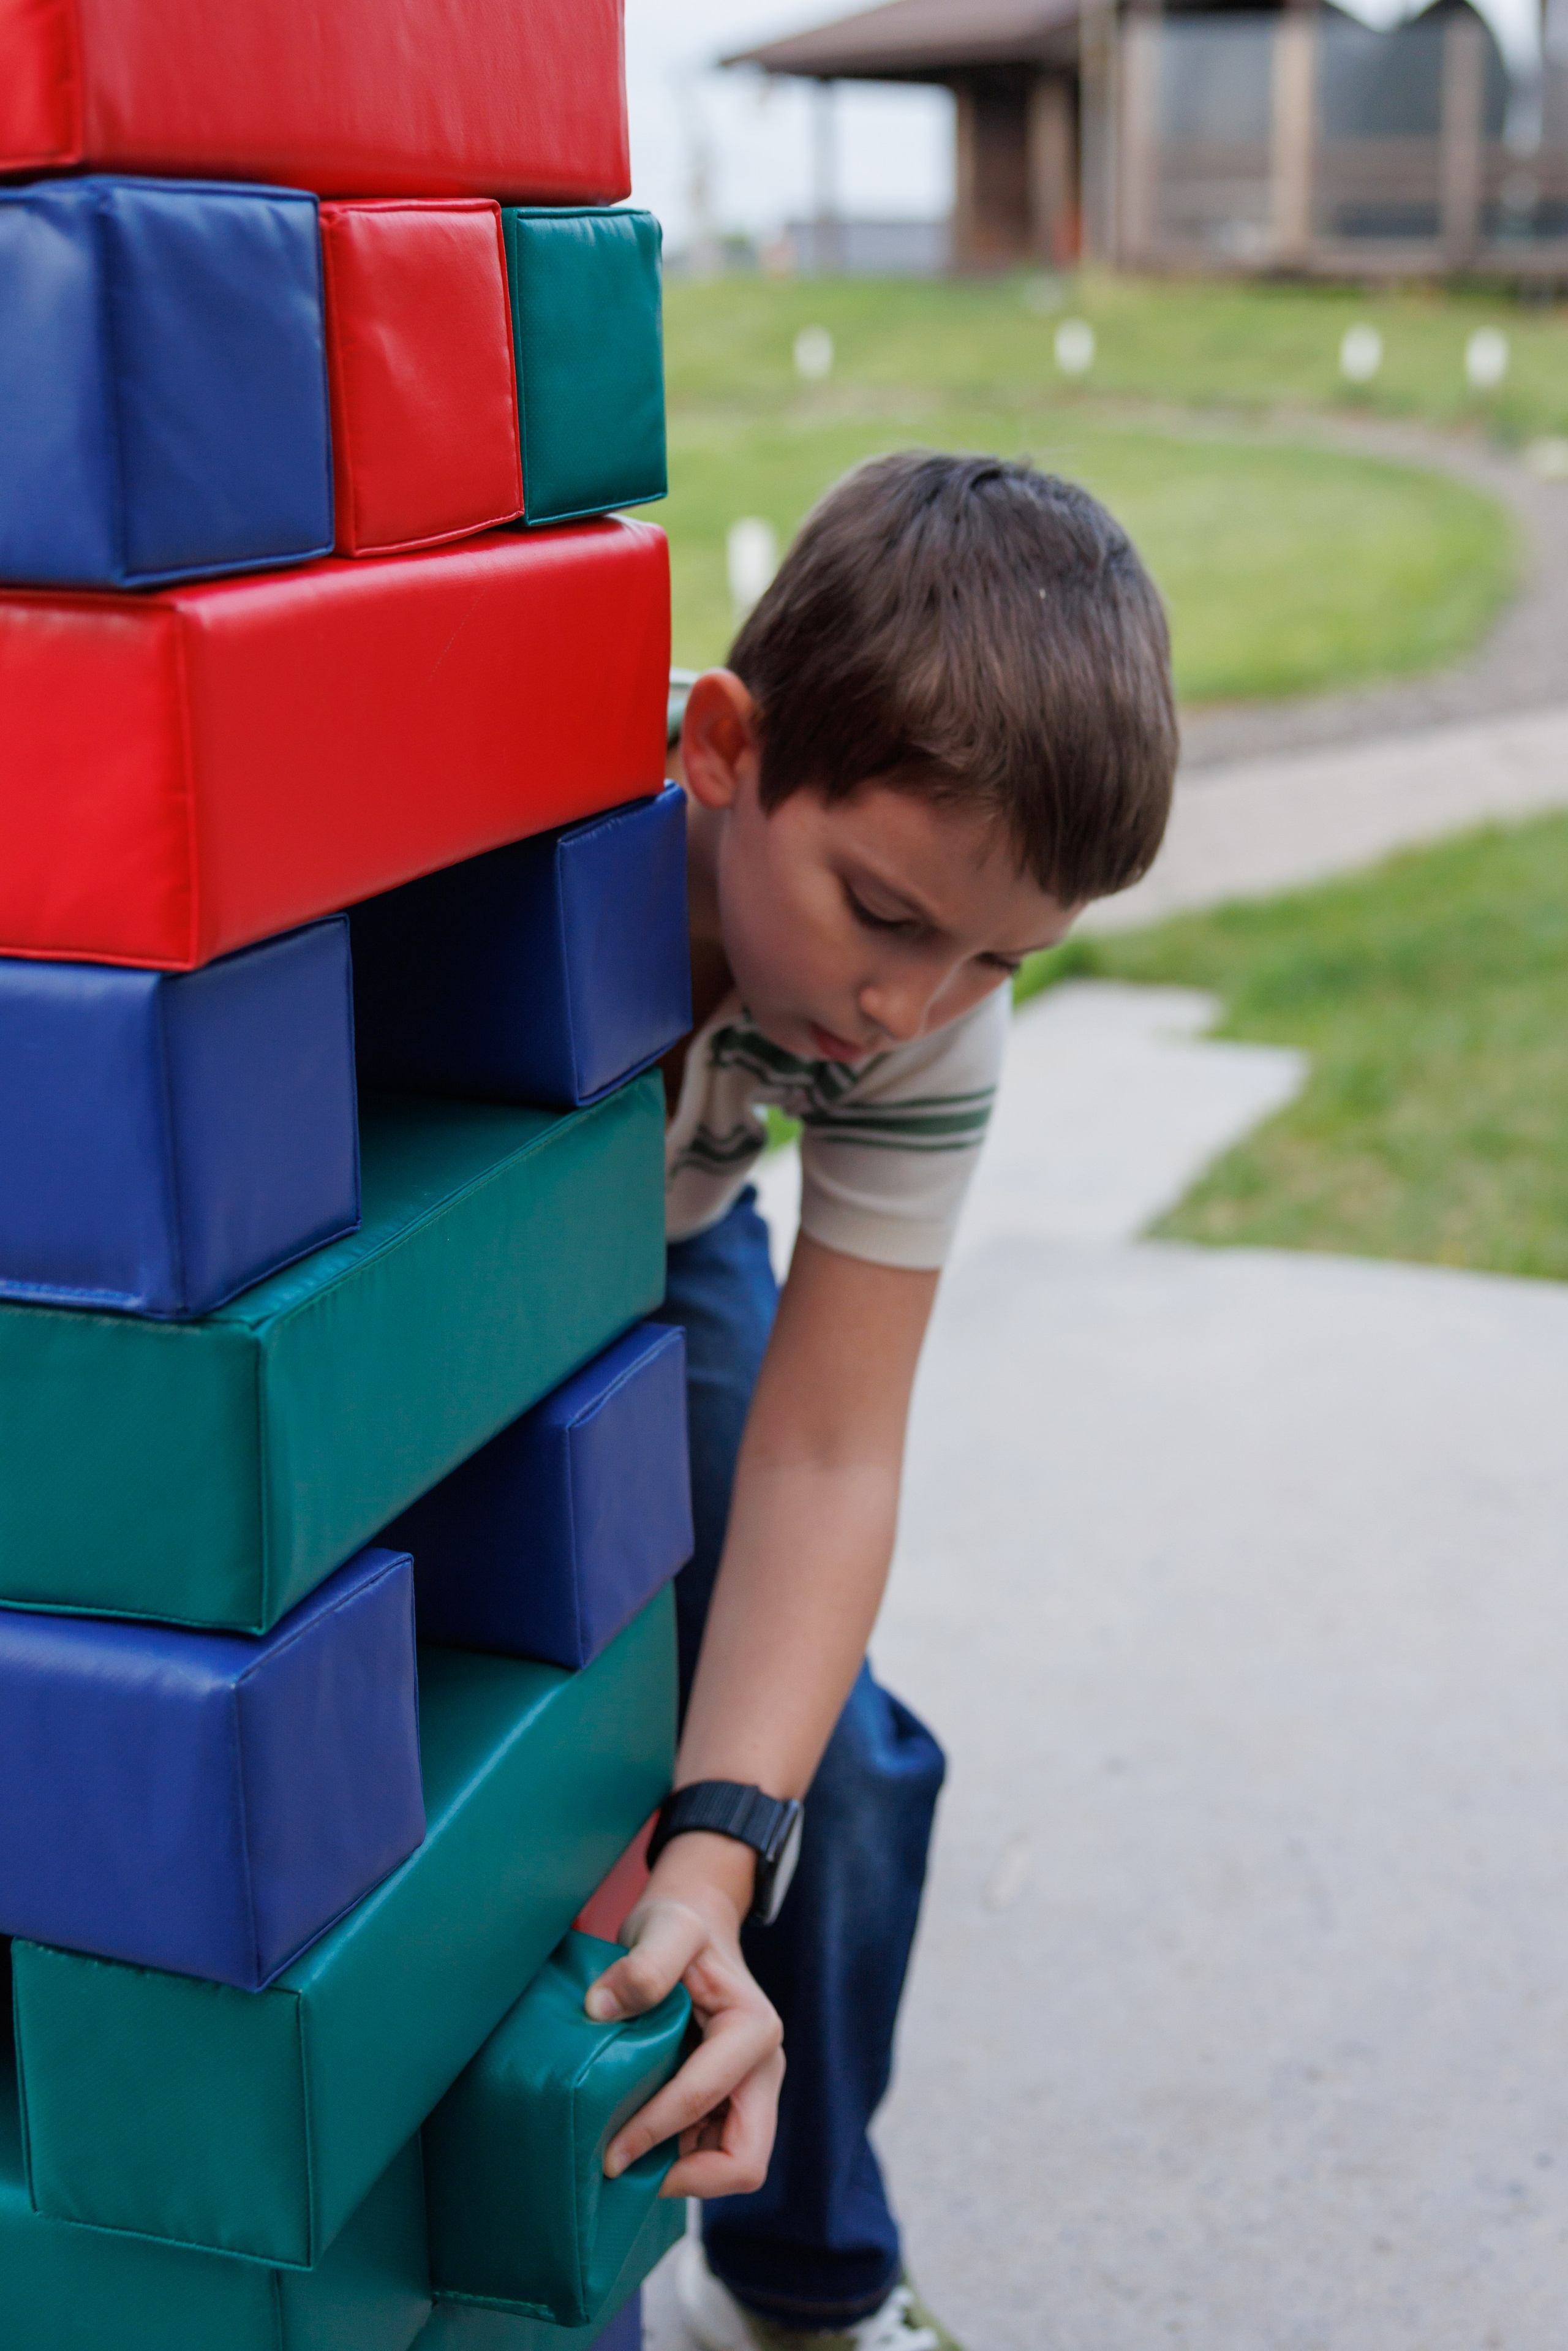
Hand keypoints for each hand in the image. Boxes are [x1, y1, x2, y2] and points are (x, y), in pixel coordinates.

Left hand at [585, 1831, 783, 2198]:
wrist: (695, 1923)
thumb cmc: (680, 1925)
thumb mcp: (665, 1926)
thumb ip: (644, 1962)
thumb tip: (602, 2009)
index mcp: (754, 2030)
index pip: (704, 2099)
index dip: (654, 2132)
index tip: (606, 2154)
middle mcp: (763, 2068)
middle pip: (744, 2161)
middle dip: (687, 2177)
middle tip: (626, 2170)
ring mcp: (751, 2089)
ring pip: (729, 2166)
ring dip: (680, 2173)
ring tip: (623, 2159)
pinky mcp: (733, 2100)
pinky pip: (712, 2152)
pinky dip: (677, 2160)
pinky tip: (635, 2140)